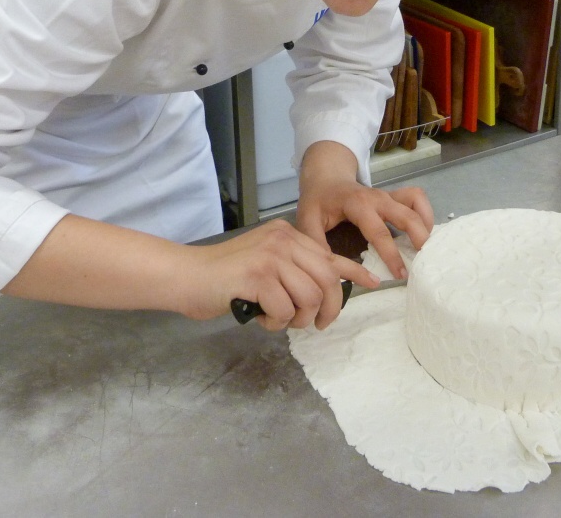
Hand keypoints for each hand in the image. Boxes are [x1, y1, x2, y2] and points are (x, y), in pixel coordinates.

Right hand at [182, 219, 379, 331]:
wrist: (186, 276)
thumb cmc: (224, 278)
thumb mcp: (265, 266)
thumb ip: (292, 271)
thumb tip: (323, 293)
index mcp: (287, 235)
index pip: (329, 253)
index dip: (355, 271)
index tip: (374, 283)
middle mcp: (282, 240)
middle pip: (326, 278)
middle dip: (328, 308)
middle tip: (317, 324)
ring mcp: (270, 255)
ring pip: (309, 296)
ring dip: (299, 318)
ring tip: (279, 320)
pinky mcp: (257, 275)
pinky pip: (285, 308)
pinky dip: (276, 322)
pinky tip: (259, 317)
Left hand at [295, 142, 433, 279]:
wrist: (324, 178)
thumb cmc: (317, 202)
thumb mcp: (307, 223)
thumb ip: (318, 247)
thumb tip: (334, 273)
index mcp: (357, 204)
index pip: (379, 232)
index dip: (391, 256)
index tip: (400, 275)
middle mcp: (378, 197)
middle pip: (407, 216)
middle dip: (419, 240)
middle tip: (420, 265)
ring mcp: (388, 195)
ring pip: (417, 204)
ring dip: (426, 226)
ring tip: (424, 251)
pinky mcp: (394, 196)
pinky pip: (417, 198)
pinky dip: (424, 213)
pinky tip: (423, 233)